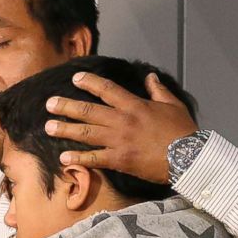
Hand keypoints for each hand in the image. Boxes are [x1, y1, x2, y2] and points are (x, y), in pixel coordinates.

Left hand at [46, 71, 198, 183]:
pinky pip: (94, 158)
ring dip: (66, 129)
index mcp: (134, 105)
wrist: (188, 158)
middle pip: (88, 111)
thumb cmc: (183, 131)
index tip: (75, 78)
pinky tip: (64, 157)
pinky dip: (79, 158)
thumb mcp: (173, 105)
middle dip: (67, 106)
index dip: (89, 83)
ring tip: (48, 127)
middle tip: (50, 103)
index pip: (107, 90)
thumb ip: (158, 91)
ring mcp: (119, 141)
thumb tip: (150, 77)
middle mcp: (122, 121)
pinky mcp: (120, 160)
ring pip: (86, 133)